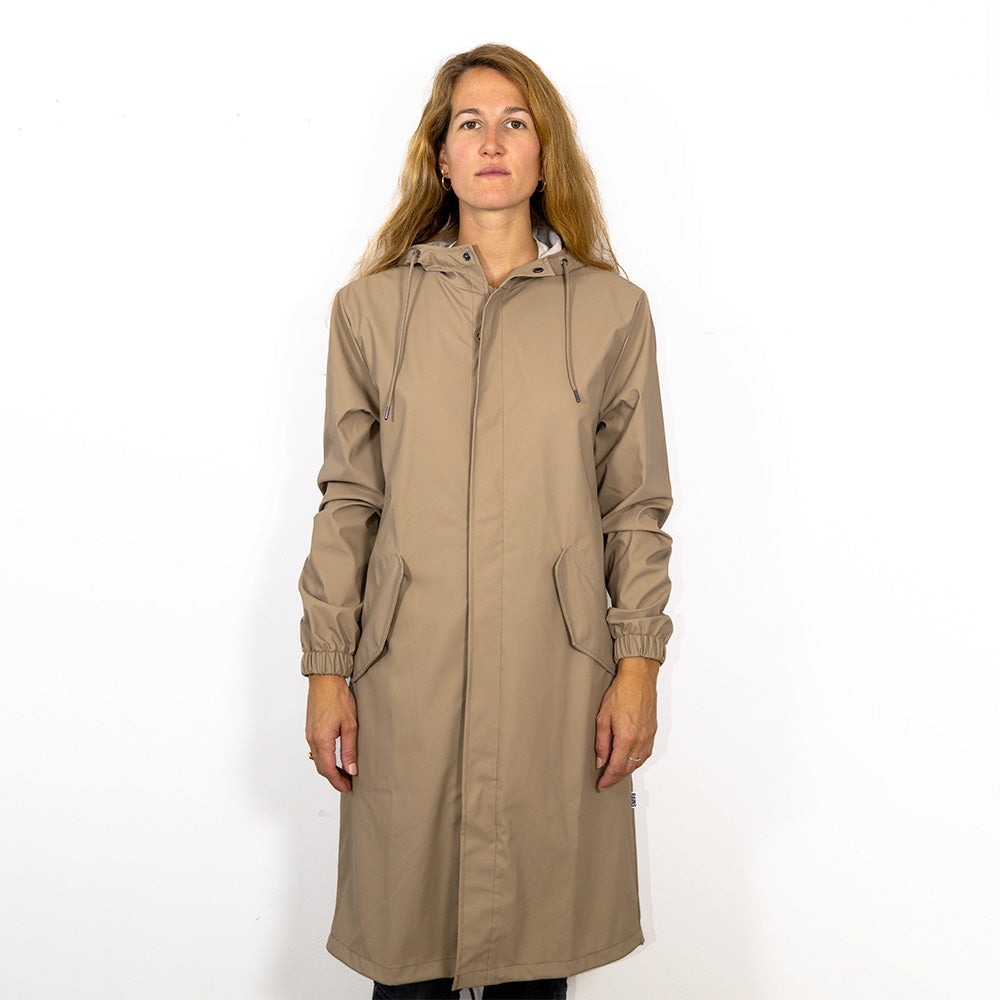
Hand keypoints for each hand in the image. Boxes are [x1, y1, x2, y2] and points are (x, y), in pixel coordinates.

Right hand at [306, 675, 357, 792]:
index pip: (328, 770)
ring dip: (329, 769)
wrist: (325, 680)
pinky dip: (324, 759)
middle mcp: (312, 739)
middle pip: (321, 767)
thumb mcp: (350, 725)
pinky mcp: (310, 729)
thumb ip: (350, 749)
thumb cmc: (338, 697)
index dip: (337, 782)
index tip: (347, 788)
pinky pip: (316, 750)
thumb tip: (351, 769)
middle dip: (333, 778)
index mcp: (322, 740)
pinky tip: (335, 758)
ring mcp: (309, 734)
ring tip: (343, 773)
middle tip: (347, 783)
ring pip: (317, 759)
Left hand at [595, 656, 658, 790]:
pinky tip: (630, 760)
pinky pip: (646, 753)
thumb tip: (600, 760)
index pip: (617, 767)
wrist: (639, 678)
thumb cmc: (621, 692)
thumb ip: (601, 742)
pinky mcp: (653, 732)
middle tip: (605, 781)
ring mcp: (648, 736)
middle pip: (628, 768)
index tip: (601, 785)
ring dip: (627, 770)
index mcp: (626, 737)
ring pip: (638, 762)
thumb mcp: (603, 717)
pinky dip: (637, 761)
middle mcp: (640, 740)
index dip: (608, 779)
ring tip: (615, 772)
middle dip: (616, 777)